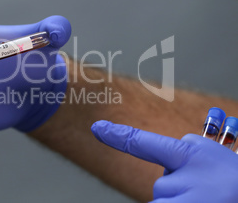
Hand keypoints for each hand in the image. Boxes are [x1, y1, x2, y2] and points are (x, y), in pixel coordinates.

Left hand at [91, 120, 237, 202]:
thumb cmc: (234, 180)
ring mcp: (182, 199)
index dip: (118, 135)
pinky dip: (176, 202)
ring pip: (164, 199)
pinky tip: (199, 200)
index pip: (143, 143)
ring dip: (182, 199)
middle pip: (161, 185)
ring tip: (210, 198)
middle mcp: (180, 178)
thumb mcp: (210, 156)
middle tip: (208, 191)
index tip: (97, 127)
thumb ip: (181, 155)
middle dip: (180, 189)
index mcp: (188, 154)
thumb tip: (163, 171)